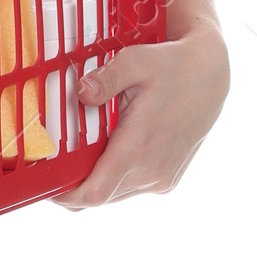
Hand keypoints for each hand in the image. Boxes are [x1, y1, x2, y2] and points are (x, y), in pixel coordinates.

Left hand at [53, 27, 229, 207]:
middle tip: (55, 166)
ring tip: (80, 157)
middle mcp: (152, 171)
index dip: (65, 196)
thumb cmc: (173, 66)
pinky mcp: (167, 180)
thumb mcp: (137, 61)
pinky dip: (114, 179)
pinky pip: (130, 190)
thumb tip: (81, 92)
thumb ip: (106, 78)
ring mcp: (162, 179)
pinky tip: (108, 154)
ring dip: (95, 182)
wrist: (211, 76)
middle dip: (74, 187)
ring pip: (114, 195)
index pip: (93, 192)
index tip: (46, 185)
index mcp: (140, 147)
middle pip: (99, 196)